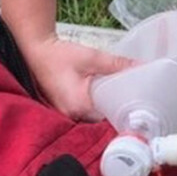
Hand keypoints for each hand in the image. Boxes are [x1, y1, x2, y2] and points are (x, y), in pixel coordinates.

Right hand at [21, 35, 135, 120]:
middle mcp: (72, 116)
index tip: (136, 112)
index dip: (124, 115)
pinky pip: (84, 117)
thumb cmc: (59, 55)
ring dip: (104, 114)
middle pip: (102, 123)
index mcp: (80, 106)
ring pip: (93, 122)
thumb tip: (140, 68)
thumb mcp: (92, 58)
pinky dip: (93, 111)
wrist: (36, 52)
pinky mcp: (64, 113)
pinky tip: (99, 102)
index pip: (110, 120)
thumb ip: (117, 65)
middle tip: (130, 107)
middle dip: (115, 115)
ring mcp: (66, 117)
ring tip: (116, 104)